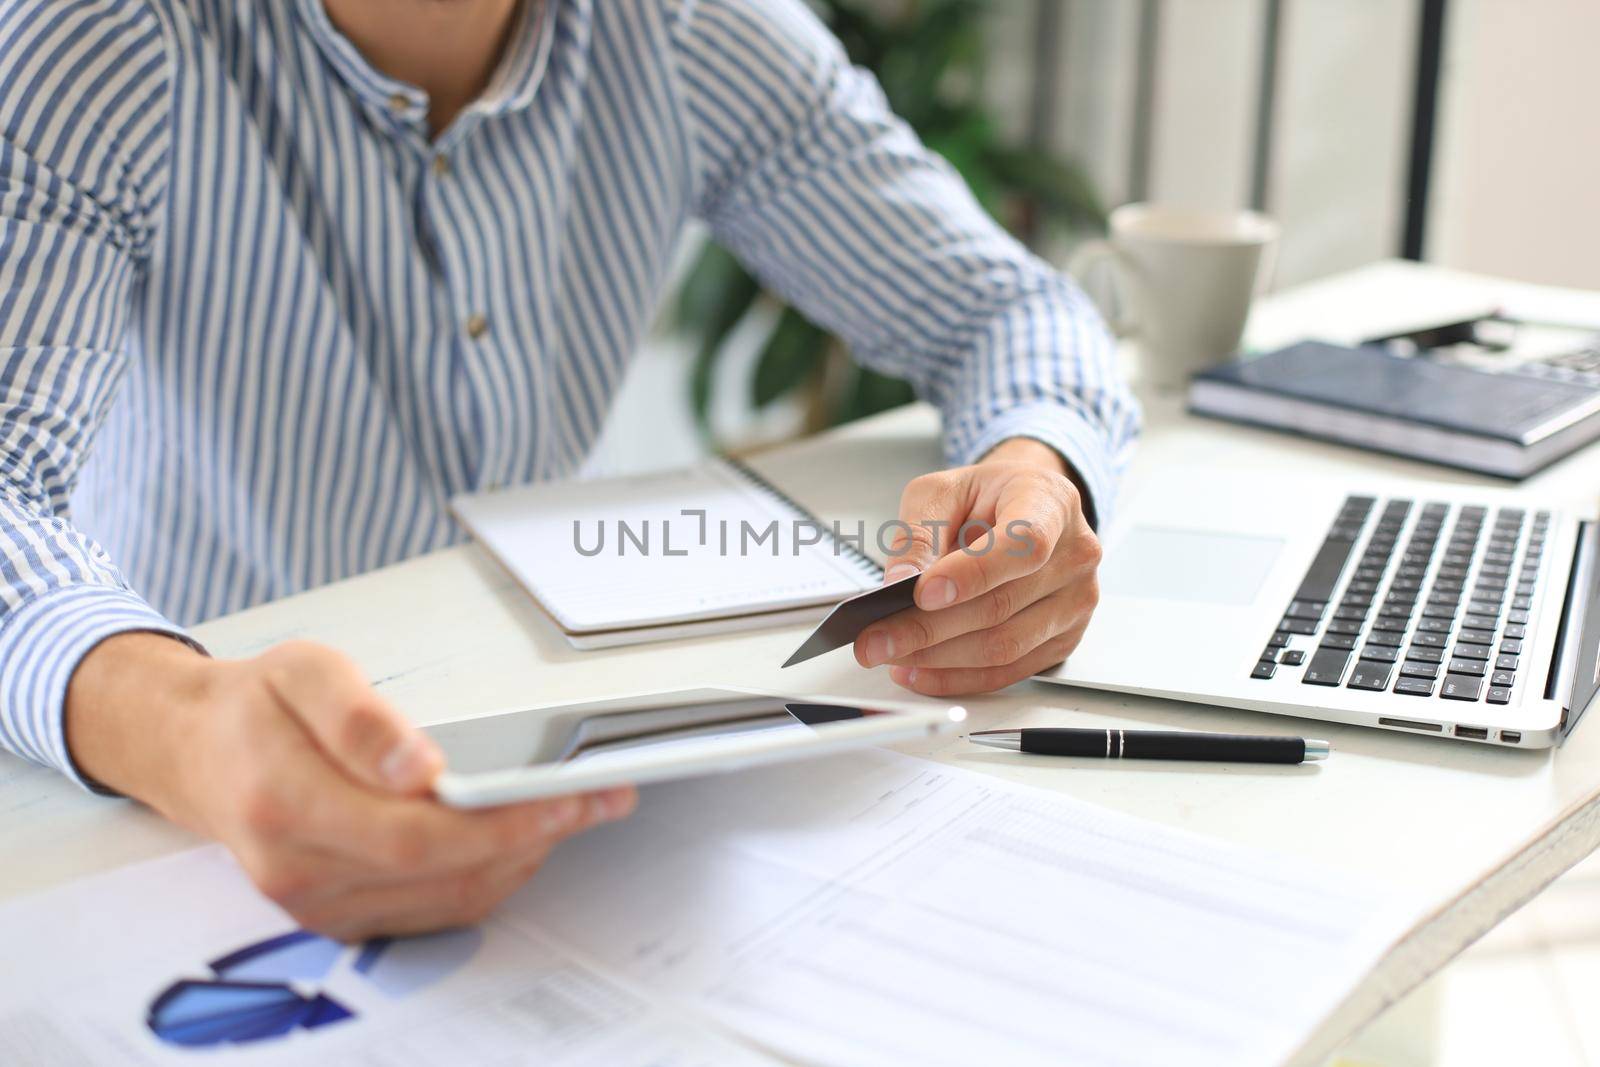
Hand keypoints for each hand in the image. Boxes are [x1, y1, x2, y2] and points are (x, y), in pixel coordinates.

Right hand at [66, 634, 633, 939]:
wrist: (197, 751)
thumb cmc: (257, 706)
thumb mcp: (302, 671)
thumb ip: (359, 717)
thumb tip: (417, 765)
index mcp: (288, 805)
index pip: (416, 834)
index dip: (502, 821)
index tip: (569, 796)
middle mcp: (301, 871)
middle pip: (445, 873)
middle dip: (535, 835)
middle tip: (599, 796)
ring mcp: (319, 905)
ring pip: (449, 899)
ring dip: (522, 858)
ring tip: (574, 809)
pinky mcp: (341, 915)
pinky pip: (434, 909)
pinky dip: (489, 876)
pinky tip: (521, 836)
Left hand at [853, 438, 1100, 694]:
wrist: (1024, 508)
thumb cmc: (987, 497)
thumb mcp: (942, 492)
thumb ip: (919, 533)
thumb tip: (899, 582)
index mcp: (1050, 503)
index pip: (1024, 545)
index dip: (972, 574)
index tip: (921, 593)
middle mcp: (1075, 554)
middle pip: (1001, 605)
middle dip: (928, 628)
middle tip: (876, 639)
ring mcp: (1075, 601)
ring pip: (1003, 647)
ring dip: (938, 659)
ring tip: (891, 654)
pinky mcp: (1063, 638)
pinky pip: (1008, 671)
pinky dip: (957, 677)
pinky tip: (919, 670)